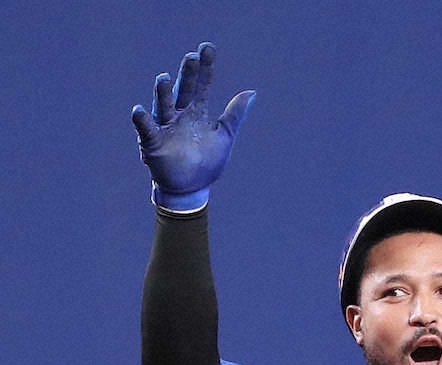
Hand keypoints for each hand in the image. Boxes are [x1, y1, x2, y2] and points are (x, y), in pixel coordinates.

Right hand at [132, 42, 254, 210]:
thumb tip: (251, 92)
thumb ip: (235, 115)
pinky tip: (140, 110)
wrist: (191, 190)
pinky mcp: (153, 143)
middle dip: (186, 75)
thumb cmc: (206, 163)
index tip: (207, 48)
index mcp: (197, 113)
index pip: (201, 86)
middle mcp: (179, 115)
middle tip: (191, 57)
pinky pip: (146, 129)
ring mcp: (165, 127)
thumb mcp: (224, 136)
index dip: (204, 68)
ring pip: (163, 105)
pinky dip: (142, 120)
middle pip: (183, 90)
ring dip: (163, 93)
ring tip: (163, 78)